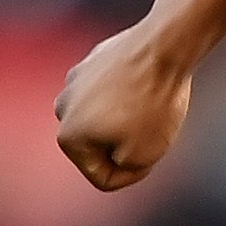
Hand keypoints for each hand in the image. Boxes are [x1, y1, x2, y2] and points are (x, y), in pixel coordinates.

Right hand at [55, 21, 196, 189]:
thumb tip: (116, 157)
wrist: (163, 48)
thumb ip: (123, 169)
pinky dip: (129, 96)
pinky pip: (112, 93)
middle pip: (101, 147)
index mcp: (68, 138)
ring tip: (150, 108)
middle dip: (126, 146)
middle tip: (153, 132)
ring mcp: (75, 81)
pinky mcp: (92, 62)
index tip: (152, 156)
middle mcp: (62, 108)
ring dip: (126, 121)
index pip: (102, 177)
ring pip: (105, 119)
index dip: (133, 175)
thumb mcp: (144, 156)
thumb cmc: (153, 103)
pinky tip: (146, 88)